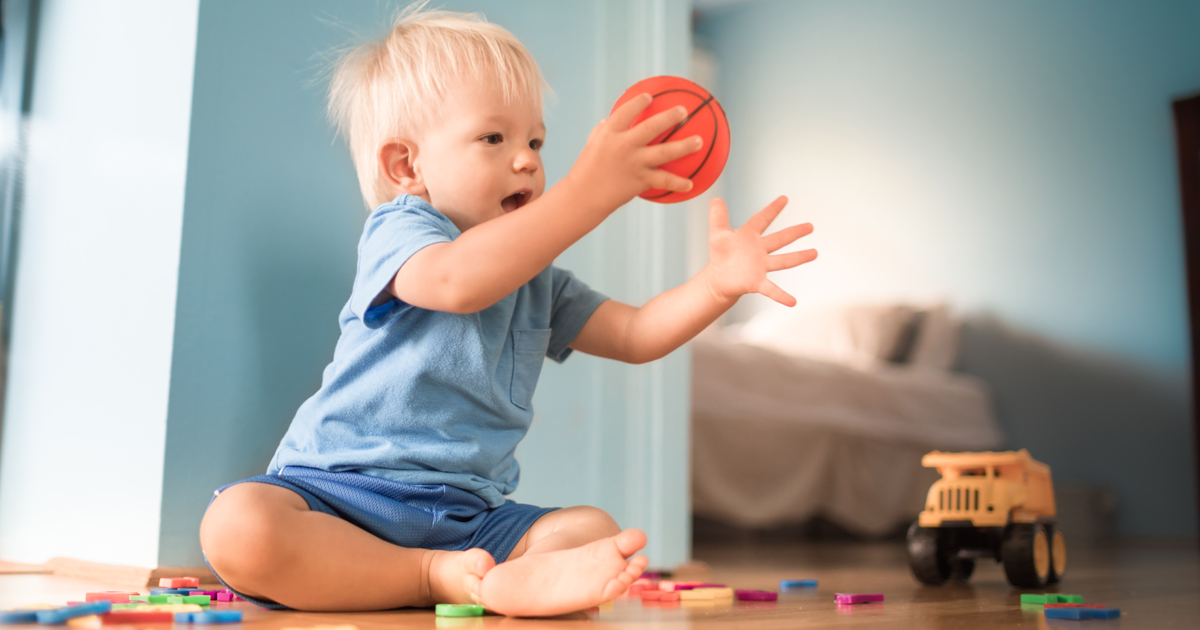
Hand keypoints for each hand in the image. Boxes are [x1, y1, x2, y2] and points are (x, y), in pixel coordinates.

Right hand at [562, 93, 704, 211]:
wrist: (583, 198)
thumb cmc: (585, 170)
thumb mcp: (591, 146)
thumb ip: (601, 131)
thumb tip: (607, 120)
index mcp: (610, 133)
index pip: (626, 111)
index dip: (638, 102)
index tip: (649, 96)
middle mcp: (624, 145)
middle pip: (651, 127)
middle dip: (670, 117)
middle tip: (684, 111)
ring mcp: (634, 163)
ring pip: (664, 152)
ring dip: (684, 146)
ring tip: (699, 141)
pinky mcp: (640, 181)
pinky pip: (663, 180)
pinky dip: (678, 183)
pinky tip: (690, 184)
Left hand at [703, 196, 816, 306]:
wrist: (719, 278)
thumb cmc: (721, 255)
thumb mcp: (717, 234)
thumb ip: (718, 217)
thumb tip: (716, 199)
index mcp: (750, 236)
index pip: (762, 219)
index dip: (772, 209)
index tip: (784, 199)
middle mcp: (760, 250)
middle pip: (780, 239)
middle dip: (795, 232)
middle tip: (810, 226)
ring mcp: (761, 266)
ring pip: (783, 261)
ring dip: (798, 257)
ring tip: (814, 253)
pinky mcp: (757, 282)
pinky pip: (772, 289)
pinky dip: (781, 295)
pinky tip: (792, 301)